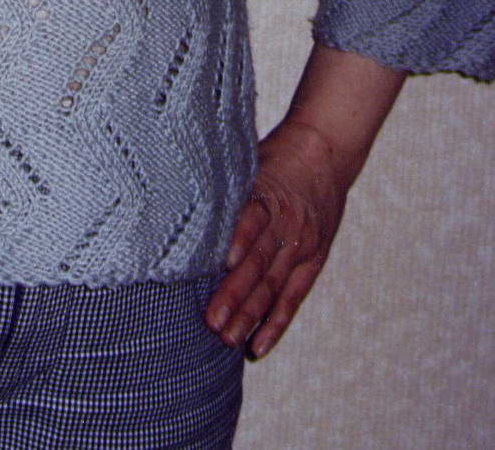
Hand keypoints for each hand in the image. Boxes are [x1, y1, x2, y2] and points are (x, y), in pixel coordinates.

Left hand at [204, 116, 350, 360]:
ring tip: (227, 339)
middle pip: (260, 262)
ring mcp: (302, 245)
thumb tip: (173, 189)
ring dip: (250, 315)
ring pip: (273, 285)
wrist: (324, 152)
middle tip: (211, 320)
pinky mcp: (312, 261)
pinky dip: (275, 323)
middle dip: (235, 293)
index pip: (253, 219)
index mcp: (268, 194)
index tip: (221, 262)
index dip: (239, 240)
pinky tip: (258, 345)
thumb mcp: (247, 159)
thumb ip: (220, 181)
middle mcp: (287, 224)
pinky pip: (293, 297)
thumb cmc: (273, 155)